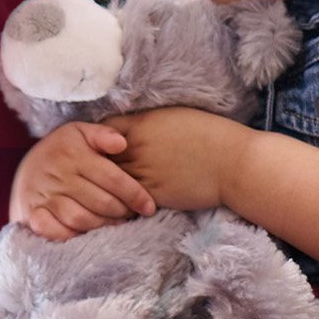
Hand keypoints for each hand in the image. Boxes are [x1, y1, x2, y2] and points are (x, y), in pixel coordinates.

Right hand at [13, 121, 155, 241]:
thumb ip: (103, 134)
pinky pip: (55, 231)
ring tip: (114, 223)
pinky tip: (87, 233)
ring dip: (103, 225)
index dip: (135, 195)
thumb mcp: (80, 132)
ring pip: (81, 219)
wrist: (25, 167)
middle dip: (122, 212)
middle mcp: (58, 175)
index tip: (149, 207)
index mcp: (73, 153)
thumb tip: (122, 143)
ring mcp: (44, 196)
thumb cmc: (62, 150)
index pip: (113, 178)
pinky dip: (73, 236)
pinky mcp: (33, 214)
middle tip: (130, 214)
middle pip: (101, 202)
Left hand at [101, 108, 248, 211]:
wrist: (233, 163)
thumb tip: (132, 125)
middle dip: (94, 163)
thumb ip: (147, 121)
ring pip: (110, 181)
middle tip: (85, 171)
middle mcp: (137, 148)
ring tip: (95, 190)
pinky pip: (125, 199)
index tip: (96, 146)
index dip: (98, 139)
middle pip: (99, 156)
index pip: (102, 130)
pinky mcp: (153, 195)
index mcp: (141, 124)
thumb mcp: (173, 116)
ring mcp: (143, 172)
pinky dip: (120, 201)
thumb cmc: (209, 134)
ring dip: (103, 185)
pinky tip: (117, 203)